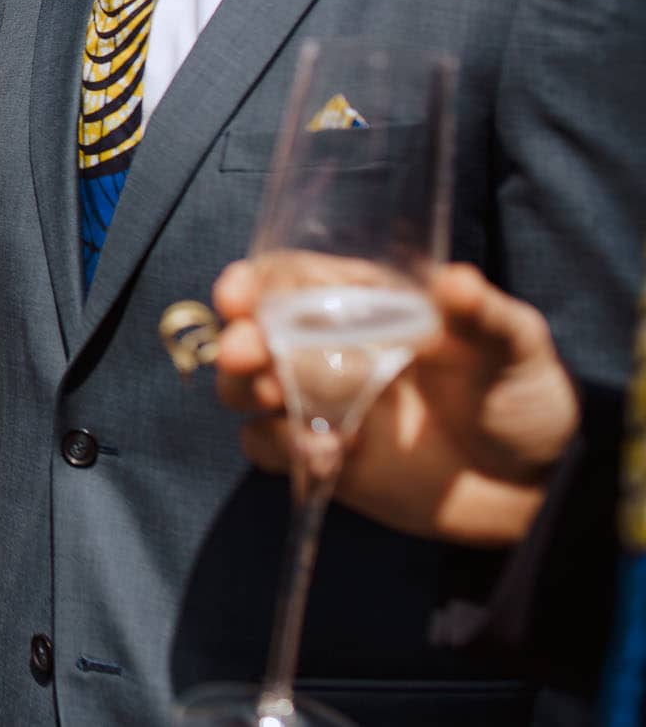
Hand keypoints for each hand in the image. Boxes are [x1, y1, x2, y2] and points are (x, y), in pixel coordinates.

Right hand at [212, 259, 579, 547]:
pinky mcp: (321, 455)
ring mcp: (320, 404)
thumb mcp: (516, 349)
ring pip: (243, 387)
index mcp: (367, 305)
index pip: (290, 279)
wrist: (533, 491)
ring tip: (274, 400)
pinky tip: (329, 456)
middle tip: (243, 356)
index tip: (237, 296)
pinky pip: (268, 446)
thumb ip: (484, 317)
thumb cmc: (524, 401)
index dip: (254, 282)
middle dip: (237, 341)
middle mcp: (330, 349)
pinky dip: (282, 448)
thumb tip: (455, 281)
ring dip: (242, 389)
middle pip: (253, 332)